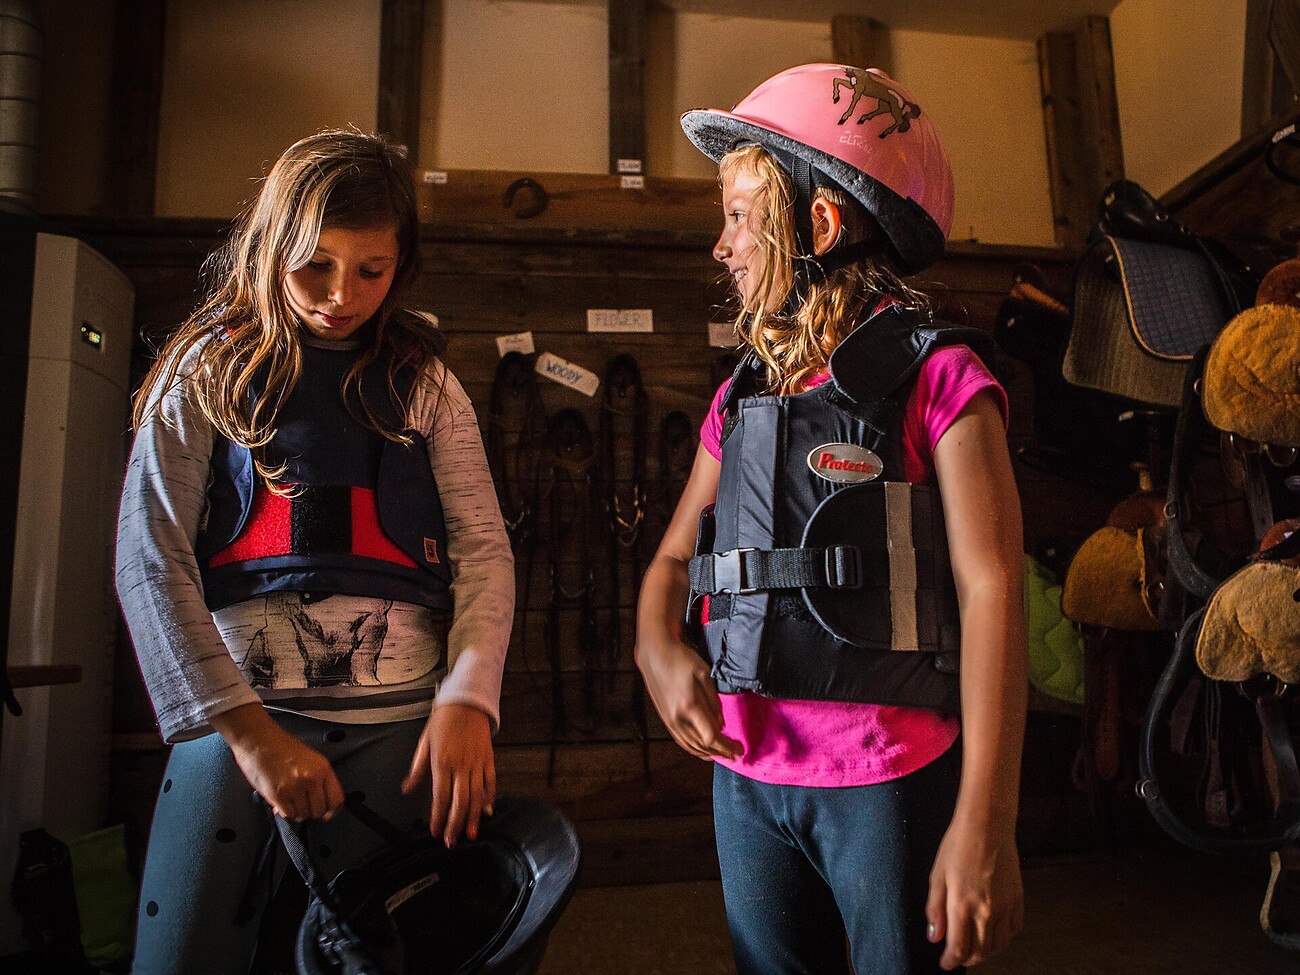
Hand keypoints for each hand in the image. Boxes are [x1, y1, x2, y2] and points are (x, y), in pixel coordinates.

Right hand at [212, 703, 344, 821]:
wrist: (257, 739)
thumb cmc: (279, 746)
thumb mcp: (309, 759)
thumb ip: (318, 780)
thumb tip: (320, 801)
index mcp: (322, 767)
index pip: (337, 799)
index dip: (332, 811)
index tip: (327, 813)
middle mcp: (311, 778)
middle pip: (319, 811)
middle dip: (311, 812)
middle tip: (303, 804)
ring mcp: (294, 787)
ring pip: (303, 815)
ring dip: (297, 812)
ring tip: (290, 799)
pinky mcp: (278, 794)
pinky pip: (288, 815)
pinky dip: (286, 812)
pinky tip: (282, 801)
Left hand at [402, 703, 494, 846]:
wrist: (467, 701)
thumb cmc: (443, 720)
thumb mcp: (425, 742)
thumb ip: (417, 768)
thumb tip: (406, 788)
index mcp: (442, 762)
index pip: (440, 797)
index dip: (438, 817)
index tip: (435, 832)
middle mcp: (461, 765)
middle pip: (460, 801)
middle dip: (455, 824)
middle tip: (452, 841)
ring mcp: (477, 763)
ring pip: (477, 796)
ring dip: (473, 817)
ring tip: (470, 834)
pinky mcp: (489, 758)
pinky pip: (491, 782)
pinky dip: (489, 798)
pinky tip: (486, 811)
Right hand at [635, 636, 740, 760]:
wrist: (655, 654)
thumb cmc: (681, 659)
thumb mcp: (704, 674)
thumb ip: (714, 701)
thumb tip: (721, 723)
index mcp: (689, 706)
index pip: (711, 736)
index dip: (727, 746)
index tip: (739, 749)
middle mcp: (677, 718)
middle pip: (702, 745)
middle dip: (720, 753)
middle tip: (735, 754)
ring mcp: (669, 720)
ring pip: (690, 746)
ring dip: (707, 753)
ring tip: (721, 755)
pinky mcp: (665, 719)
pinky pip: (681, 741)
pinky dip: (693, 749)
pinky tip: (702, 750)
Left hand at [925, 816, 1023, 968]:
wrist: (988, 826)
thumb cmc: (958, 845)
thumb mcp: (937, 875)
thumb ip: (935, 909)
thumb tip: (934, 937)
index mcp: (962, 904)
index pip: (958, 948)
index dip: (950, 961)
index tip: (945, 963)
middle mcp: (986, 910)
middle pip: (980, 952)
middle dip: (967, 959)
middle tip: (958, 957)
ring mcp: (1005, 906)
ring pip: (998, 945)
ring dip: (986, 952)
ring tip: (975, 948)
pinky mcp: (1018, 899)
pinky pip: (1014, 930)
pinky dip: (1003, 938)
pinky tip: (994, 934)